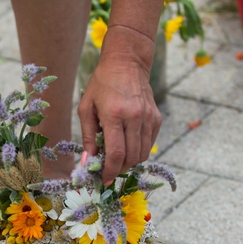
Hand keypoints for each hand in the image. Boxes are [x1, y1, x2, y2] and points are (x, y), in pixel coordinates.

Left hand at [77, 32, 161, 184]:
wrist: (127, 63)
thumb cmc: (101, 85)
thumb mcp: (86, 108)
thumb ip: (87, 137)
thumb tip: (87, 163)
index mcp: (114, 114)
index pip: (116, 153)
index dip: (110, 171)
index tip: (104, 180)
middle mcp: (134, 116)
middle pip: (131, 157)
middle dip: (119, 168)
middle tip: (109, 170)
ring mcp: (148, 117)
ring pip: (143, 153)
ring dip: (129, 162)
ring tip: (117, 158)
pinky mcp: (156, 117)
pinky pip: (149, 143)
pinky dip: (138, 150)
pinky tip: (127, 144)